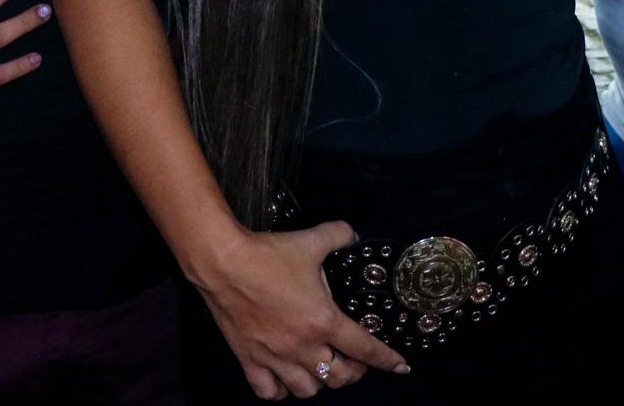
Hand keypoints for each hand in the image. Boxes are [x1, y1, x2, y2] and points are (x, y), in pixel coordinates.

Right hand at [194, 221, 408, 398]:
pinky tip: (284, 379)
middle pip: (340, 378)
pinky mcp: (250, 359)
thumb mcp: (310, 240)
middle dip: (354, 373)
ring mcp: (276, 357)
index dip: (387, 360)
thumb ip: (337, 236)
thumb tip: (352, 233)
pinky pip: (269, 392)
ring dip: (320, 383)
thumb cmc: (266, 254)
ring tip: (321, 369)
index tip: (400, 367)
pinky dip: (280, 391)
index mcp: (323, 320)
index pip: (365, 349)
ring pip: (307, 391)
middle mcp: (302, 346)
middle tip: (355, 361)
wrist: (223, 262)